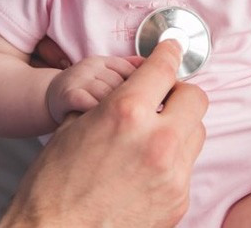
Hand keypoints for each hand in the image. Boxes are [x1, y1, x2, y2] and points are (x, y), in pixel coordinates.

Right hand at [0, 41, 208, 227]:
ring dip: (179, 126)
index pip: (163, 68)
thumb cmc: (54, 186)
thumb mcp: (73, 127)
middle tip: (161, 98)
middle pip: (195, 97)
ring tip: (151, 136)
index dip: (168, 53)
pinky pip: (186, 167)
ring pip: (196, 133)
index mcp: (126, 113)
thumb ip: (110, 103)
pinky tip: (145, 168)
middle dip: (179, 93)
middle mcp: (157, 140)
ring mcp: (172, 174)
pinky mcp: (178, 201)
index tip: (170, 49)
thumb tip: (132, 89)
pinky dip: (172, 161)